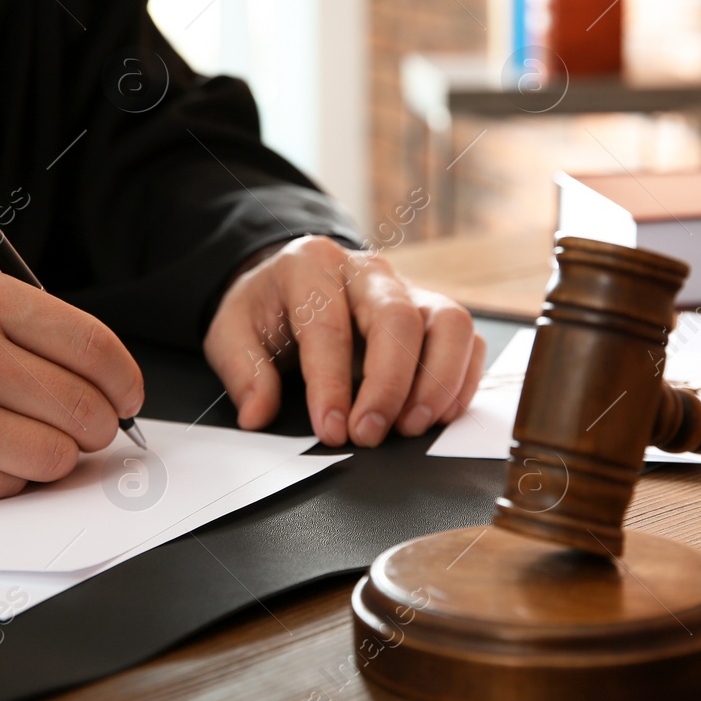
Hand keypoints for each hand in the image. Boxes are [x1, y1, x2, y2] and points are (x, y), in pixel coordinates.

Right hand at [0, 268, 143, 506]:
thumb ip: (27, 333)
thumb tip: (108, 382)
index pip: (91, 344)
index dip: (124, 380)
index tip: (128, 397)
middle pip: (82, 406)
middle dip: (95, 427)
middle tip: (82, 430)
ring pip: (55, 454)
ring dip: (52, 458)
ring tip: (16, 441)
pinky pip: (10, 487)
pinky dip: (6, 480)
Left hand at [203, 236, 486, 447]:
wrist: (290, 285)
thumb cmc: (266, 309)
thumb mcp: (232, 331)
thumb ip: (244, 371)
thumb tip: (258, 414)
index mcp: (312, 265)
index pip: (330, 325)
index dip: (332, 384)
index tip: (332, 430)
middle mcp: (368, 271)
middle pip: (397, 319)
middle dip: (388, 386)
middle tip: (370, 435)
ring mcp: (409, 288)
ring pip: (449, 322)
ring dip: (438, 381)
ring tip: (412, 427)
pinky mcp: (433, 312)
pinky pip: (467, 340)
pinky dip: (461, 380)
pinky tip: (436, 414)